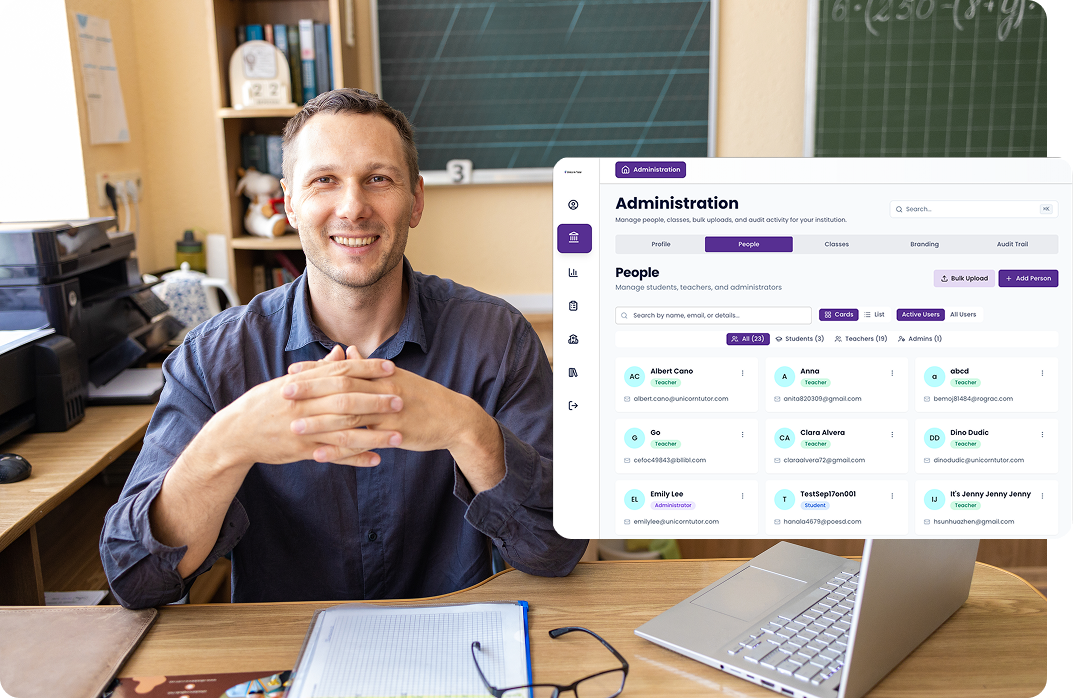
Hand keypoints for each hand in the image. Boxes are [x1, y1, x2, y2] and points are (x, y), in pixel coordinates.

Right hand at [206, 345, 402, 467]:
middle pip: (346, 400)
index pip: (341, 372)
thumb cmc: (264, 404)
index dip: (367, 369)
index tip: (392, 367)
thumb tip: (341, 352)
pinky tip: (376, 459)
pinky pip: (334, 454)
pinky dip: (355, 458)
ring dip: (373, 434)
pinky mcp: (302, 450)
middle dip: (376, 400)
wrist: (235, 433)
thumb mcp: (288, 381)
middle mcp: (305, 404)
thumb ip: (318, 369)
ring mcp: (304, 428)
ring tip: (398, 436)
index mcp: (304, 384)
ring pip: (344, 430)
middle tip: (401, 400)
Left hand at [285, 347, 506, 490]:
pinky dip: (339, 449)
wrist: (454, 418)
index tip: (290, 371)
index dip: (316, 370)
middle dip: (311, 391)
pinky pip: (362, 443)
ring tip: (293, 427)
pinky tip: (320, 454)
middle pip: (341, 387)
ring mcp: (389, 412)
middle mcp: (383, 389)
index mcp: (381, 374)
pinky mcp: (394, 434)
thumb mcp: (396, 377)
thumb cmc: (422, 397)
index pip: (342, 368)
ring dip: (319, 422)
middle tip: (283, 393)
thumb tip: (348, 349)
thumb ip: (368, 365)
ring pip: (348, 416)